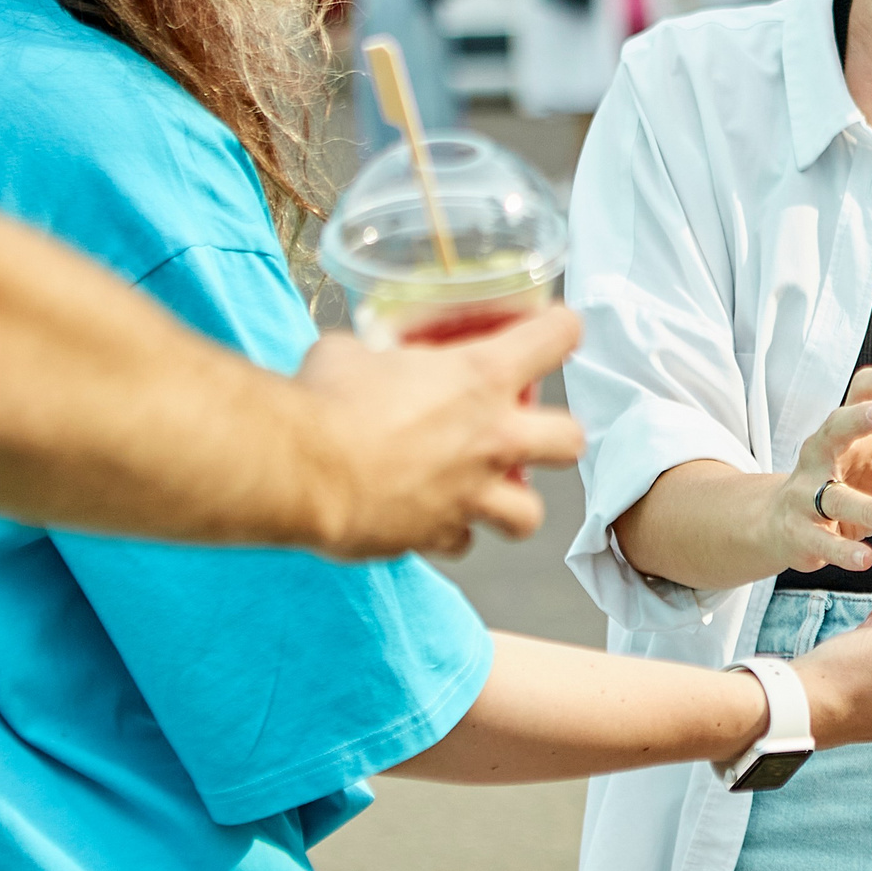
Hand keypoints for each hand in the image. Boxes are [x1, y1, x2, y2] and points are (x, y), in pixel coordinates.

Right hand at [295, 308, 587, 559]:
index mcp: (482, 376)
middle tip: (528, 430)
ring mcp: (471, 493)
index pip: (556, 337)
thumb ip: (378, 355)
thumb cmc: (327, 399)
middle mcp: (492, 438)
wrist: (302, 470)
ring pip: (529, 515)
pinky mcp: (438, 535)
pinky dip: (449, 533)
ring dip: (513, 505)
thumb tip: (365, 359)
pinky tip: (429, 519)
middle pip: (570, 440)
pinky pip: (461, 542)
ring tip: (489, 494)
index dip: (559, 328)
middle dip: (557, 435)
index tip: (553, 329)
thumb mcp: (354, 352)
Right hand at [760, 362, 871, 574]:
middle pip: (834, 428)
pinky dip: (843, 550)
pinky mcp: (799, 532)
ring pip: (833, 496)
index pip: (859, 393)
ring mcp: (805, 494)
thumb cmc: (841, 489)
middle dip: (859, 418)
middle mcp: (820, 455)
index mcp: (843, 433)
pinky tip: (864, 558)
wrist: (781, 525)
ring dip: (867, 505)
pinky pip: (822, 541)